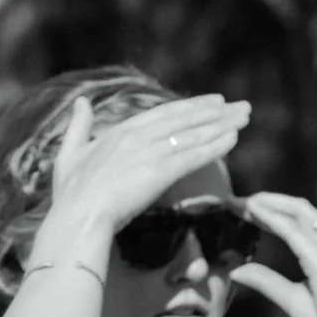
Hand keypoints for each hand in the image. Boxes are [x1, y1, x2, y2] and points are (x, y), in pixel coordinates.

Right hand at [43, 93, 252, 238]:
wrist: (78, 216)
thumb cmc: (71, 193)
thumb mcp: (70, 152)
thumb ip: (78, 126)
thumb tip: (81, 102)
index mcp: (121, 131)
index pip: (166, 113)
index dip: (193, 106)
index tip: (215, 100)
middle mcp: (139, 136)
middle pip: (186, 119)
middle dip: (217, 112)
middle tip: (242, 106)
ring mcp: (150, 152)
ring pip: (194, 134)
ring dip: (223, 124)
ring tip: (246, 117)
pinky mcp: (160, 172)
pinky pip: (193, 156)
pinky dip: (215, 146)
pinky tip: (234, 139)